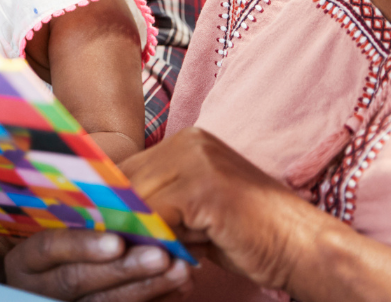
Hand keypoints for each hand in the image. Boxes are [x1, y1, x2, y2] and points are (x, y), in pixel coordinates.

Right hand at [5, 229, 191, 300]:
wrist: (47, 276)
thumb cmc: (55, 231)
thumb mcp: (49, 222)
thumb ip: (68, 213)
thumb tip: (109, 190)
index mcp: (26, 258)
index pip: (50, 249)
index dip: (82, 245)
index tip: (117, 240)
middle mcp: (39, 288)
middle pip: (79, 281)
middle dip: (122, 270)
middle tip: (160, 256)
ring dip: (147, 288)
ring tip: (181, 270)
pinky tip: (179, 288)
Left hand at [121, 127, 321, 290]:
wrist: (303, 248)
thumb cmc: (249, 238)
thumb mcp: (195, 216)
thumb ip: (160, 209)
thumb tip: (113, 220)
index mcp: (187, 141)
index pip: (131, 167)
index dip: (110, 198)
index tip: (92, 221)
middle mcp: (189, 141)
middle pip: (130, 178)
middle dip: (115, 213)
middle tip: (102, 240)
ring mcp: (197, 159)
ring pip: (139, 196)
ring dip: (132, 228)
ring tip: (126, 252)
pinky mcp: (203, 186)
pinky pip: (157, 213)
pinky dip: (150, 237)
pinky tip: (155, 255)